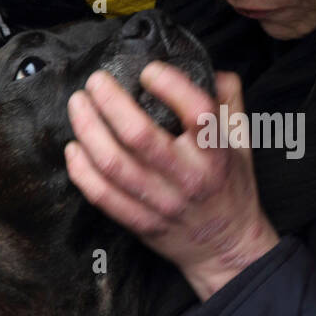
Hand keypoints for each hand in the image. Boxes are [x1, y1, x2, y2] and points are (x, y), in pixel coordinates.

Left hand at [65, 62, 279, 299]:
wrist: (227, 248)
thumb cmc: (231, 188)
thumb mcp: (242, 142)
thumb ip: (229, 101)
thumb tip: (211, 67)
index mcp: (216, 154)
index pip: (197, 113)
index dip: (171, 86)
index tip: (149, 71)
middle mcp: (188, 178)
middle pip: (139, 136)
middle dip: (110, 102)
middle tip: (96, 81)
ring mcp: (161, 203)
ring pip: (113, 164)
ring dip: (88, 130)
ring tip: (78, 105)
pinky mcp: (140, 222)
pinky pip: (102, 196)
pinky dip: (81, 170)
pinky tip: (74, 148)